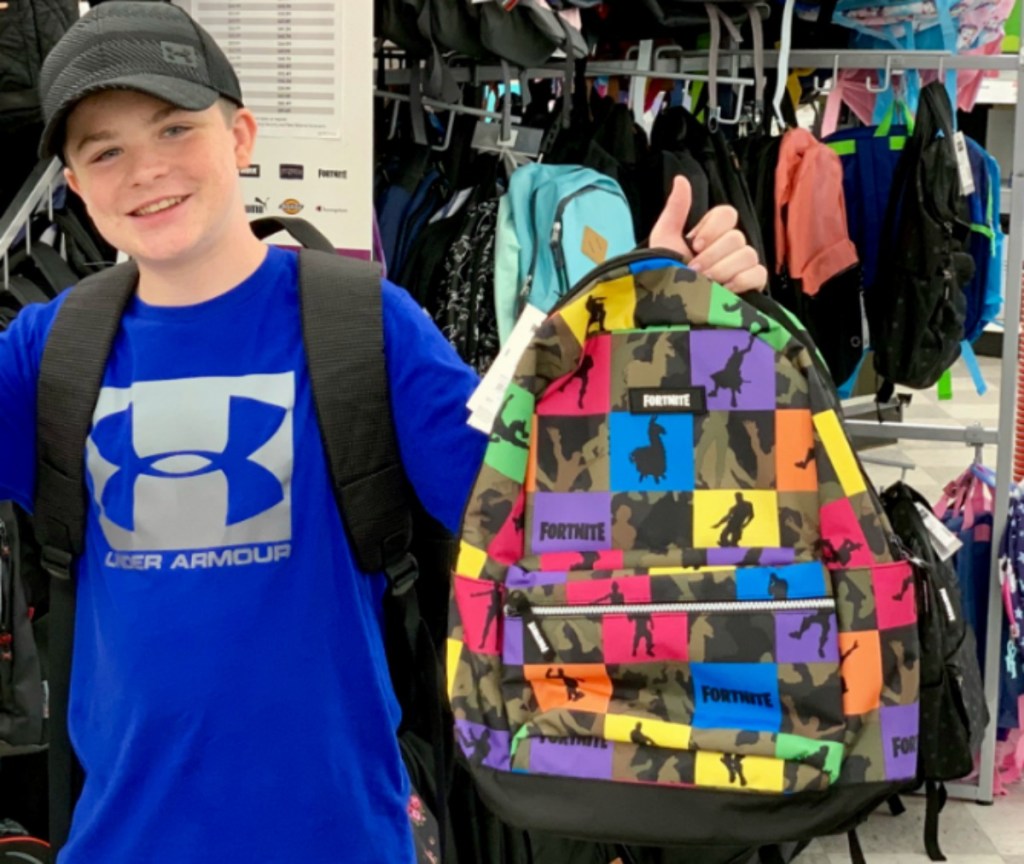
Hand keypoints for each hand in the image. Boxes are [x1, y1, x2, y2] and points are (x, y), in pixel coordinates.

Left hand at [648, 176, 767, 293]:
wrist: (671, 306)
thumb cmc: (666, 273)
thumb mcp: (664, 240)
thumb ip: (675, 210)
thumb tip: (681, 179)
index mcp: (712, 233)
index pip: (727, 214)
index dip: (712, 228)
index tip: (694, 244)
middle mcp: (730, 246)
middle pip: (736, 237)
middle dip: (711, 256)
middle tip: (694, 270)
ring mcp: (743, 265)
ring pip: (747, 254)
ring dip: (722, 270)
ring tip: (705, 283)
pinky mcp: (753, 284)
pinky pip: (758, 273)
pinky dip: (740, 281)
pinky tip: (723, 290)